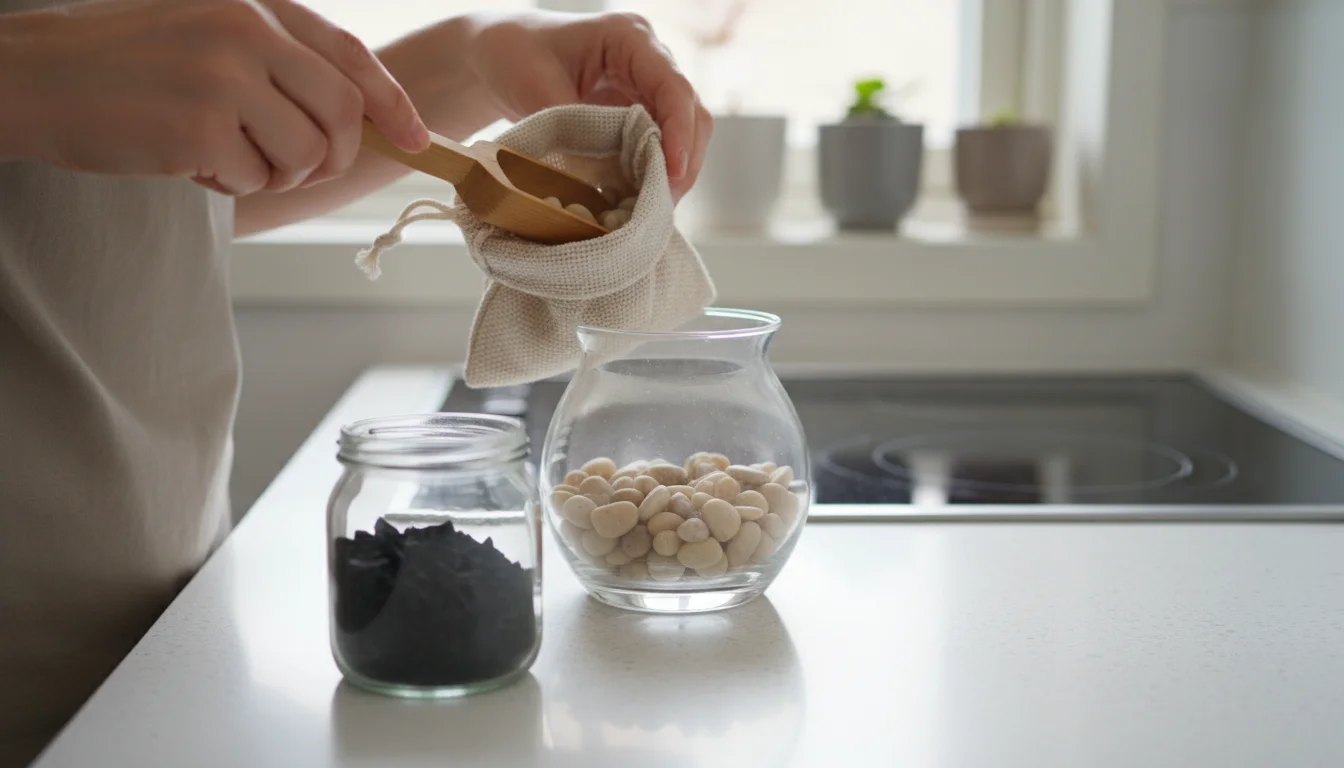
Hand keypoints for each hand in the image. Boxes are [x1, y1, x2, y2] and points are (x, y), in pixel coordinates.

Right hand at [0, 0, 428, 194]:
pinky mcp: (200, 127)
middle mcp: (247, 32)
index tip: (415, 139)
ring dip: (275, 173)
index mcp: (255, 7)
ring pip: (305, 154)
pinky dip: (230, 183)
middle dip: (329, 156)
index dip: (391, 104)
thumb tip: (357, 116)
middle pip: (342, 116)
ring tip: (224, 154)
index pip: (351, 57)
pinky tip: (189, 160)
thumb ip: (278, 61)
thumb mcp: (210, 36)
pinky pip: (256, 179)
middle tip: (288, 166)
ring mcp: (224, 77)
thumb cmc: (127, 65)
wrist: (36, 76)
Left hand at [390, 11, 712, 200]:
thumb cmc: (514, 56)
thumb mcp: (535, 89)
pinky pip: (661, 145)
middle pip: (691, 113)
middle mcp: (648, 59)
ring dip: (673, 173)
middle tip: (663, 206)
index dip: (679, 133)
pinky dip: (654, 173)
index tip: (671, 174)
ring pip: (684, 134)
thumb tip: (595, 182)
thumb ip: (572, 130)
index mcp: (629, 37)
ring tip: (651, 209)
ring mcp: (647, 86)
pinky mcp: (638, 111)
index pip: (672, 87)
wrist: (498, 56)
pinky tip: (638, 199)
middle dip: (683, 162)